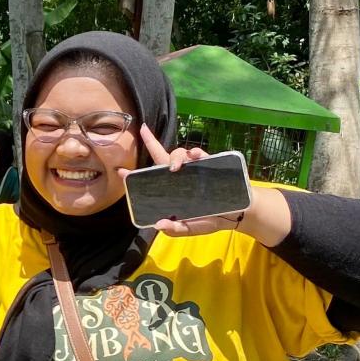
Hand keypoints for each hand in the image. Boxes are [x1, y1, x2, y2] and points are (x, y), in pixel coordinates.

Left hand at [119, 126, 291, 245]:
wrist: (238, 214)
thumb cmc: (211, 218)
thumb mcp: (193, 227)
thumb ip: (177, 228)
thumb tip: (159, 225)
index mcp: (173, 188)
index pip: (151, 178)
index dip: (135, 175)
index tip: (120, 170)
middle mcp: (181, 175)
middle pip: (163, 155)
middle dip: (151, 141)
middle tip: (144, 132)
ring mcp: (195, 168)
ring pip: (179, 153)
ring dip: (176, 155)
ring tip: (177, 166)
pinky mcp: (210, 164)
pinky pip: (200, 154)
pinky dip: (197, 154)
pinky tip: (197, 157)